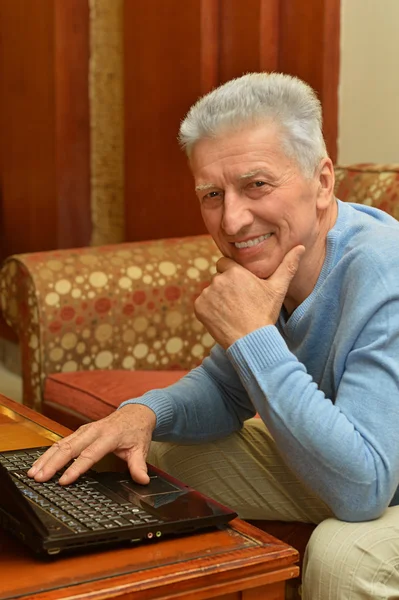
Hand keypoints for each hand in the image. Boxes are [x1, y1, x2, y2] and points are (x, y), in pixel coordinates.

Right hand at [27, 404, 155, 484]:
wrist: (135, 412)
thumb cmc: (136, 431)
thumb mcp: (141, 448)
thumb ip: (139, 465)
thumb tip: (143, 480)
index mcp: (109, 436)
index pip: (90, 454)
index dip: (76, 468)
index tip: (63, 481)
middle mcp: (94, 431)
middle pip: (70, 447)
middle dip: (53, 463)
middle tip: (40, 478)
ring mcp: (85, 430)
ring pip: (62, 443)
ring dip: (47, 458)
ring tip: (33, 473)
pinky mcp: (80, 431)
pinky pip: (62, 441)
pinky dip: (49, 452)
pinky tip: (39, 463)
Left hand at [194, 245, 304, 347]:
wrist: (250, 340)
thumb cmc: (265, 314)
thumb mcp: (278, 289)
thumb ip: (287, 265)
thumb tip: (301, 247)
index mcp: (235, 271)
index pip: (225, 263)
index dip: (233, 274)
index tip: (241, 287)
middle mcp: (218, 279)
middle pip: (218, 278)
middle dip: (225, 287)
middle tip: (239, 302)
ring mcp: (207, 294)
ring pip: (210, 291)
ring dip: (217, 298)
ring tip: (232, 311)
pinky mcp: (199, 307)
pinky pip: (202, 303)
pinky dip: (209, 310)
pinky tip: (223, 318)